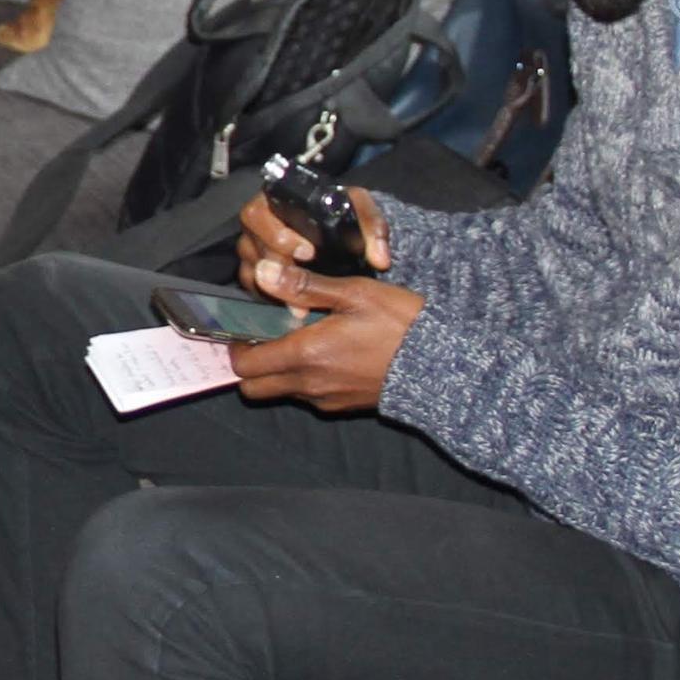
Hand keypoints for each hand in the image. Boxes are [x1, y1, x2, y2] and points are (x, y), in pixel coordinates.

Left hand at [227, 275, 423, 414]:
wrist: (442, 365)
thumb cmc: (399, 324)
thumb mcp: (354, 293)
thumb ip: (304, 285)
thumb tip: (264, 273)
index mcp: (305, 354)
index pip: (244, 364)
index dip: (237, 346)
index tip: (246, 325)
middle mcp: (309, 384)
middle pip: (254, 388)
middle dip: (251, 365)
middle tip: (266, 335)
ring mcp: (326, 399)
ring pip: (281, 392)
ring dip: (280, 371)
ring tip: (300, 338)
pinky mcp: (344, 406)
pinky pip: (309, 396)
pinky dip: (305, 379)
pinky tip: (326, 353)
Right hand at [235, 184, 394, 310]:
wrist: (340, 229)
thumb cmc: (345, 213)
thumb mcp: (361, 210)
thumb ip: (373, 229)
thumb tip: (380, 259)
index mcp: (274, 199)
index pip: (258, 214)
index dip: (278, 235)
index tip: (308, 252)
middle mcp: (258, 223)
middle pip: (252, 245)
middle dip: (279, 267)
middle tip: (306, 282)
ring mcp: (253, 247)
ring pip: (251, 269)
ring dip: (274, 288)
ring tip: (303, 305)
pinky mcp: (255, 269)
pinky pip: (252, 285)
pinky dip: (271, 297)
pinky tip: (294, 307)